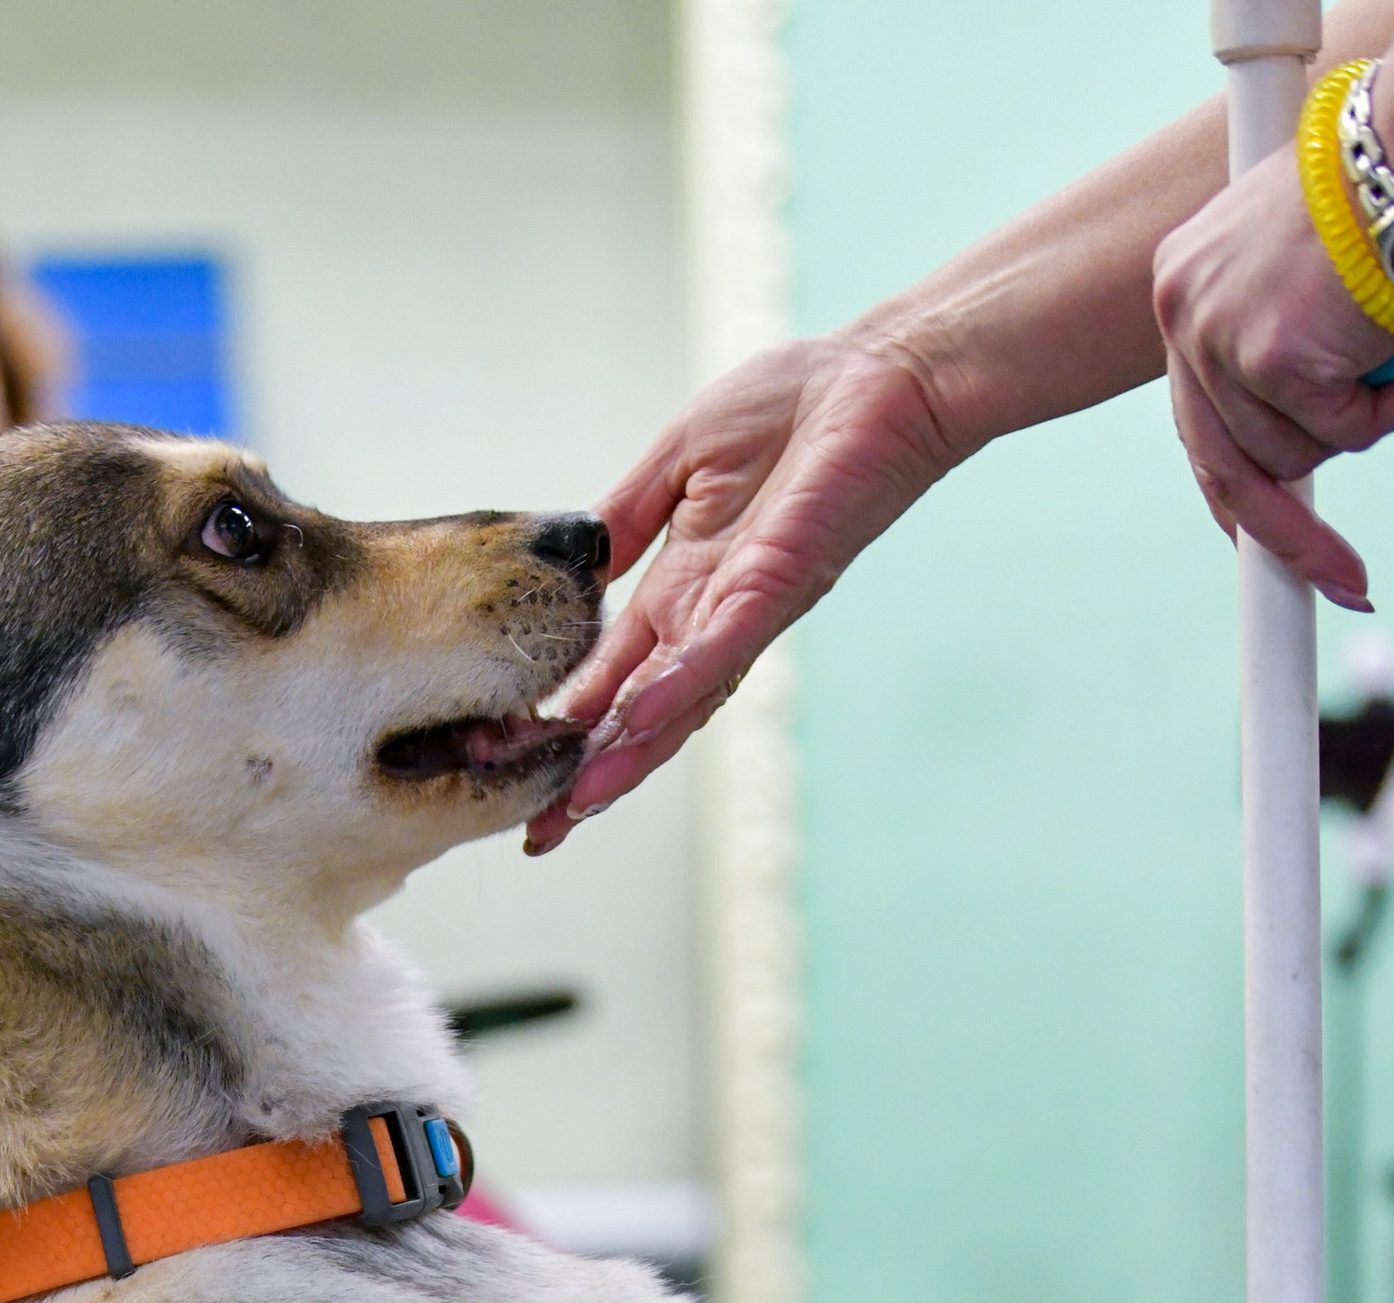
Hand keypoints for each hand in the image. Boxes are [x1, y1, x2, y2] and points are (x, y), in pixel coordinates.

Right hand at [526, 332, 964, 849]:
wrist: (881, 377)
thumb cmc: (795, 406)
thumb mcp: (678, 459)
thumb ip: (629, 515)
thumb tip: (583, 566)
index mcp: (681, 588)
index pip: (613, 675)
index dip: (568, 724)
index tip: (512, 768)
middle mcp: (709, 616)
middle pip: (637, 714)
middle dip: (587, 773)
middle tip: (537, 833)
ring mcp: (744, 609)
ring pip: (676, 703)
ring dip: (625, 756)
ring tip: (575, 807)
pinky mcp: (780, 584)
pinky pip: (721, 649)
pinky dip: (679, 688)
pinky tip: (635, 722)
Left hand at [1151, 139, 1393, 603]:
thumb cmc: (1382, 187)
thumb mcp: (1298, 259)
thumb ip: (1279, 327)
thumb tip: (1304, 413)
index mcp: (1183, 286)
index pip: (1194, 416)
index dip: (1231, 484)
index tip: (1252, 538)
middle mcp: (1183, 314)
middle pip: (1220, 465)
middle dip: (1286, 539)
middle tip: (1344, 582)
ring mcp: (1218, 341)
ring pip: (1292, 455)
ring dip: (1363, 422)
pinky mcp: (1268, 362)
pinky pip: (1341, 438)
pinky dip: (1389, 410)